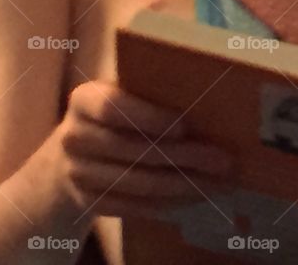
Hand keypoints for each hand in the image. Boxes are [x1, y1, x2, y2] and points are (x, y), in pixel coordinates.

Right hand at [47, 80, 235, 218]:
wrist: (74, 153)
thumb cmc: (119, 113)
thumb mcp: (125, 93)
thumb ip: (152, 92)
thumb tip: (211, 97)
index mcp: (84, 100)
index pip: (112, 108)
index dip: (149, 117)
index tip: (186, 126)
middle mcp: (73, 137)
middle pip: (135, 150)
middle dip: (185, 156)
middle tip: (224, 160)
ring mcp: (77, 173)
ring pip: (139, 183)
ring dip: (185, 184)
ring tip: (219, 181)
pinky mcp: (89, 201)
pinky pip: (134, 207)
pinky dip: (170, 203)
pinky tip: (197, 196)